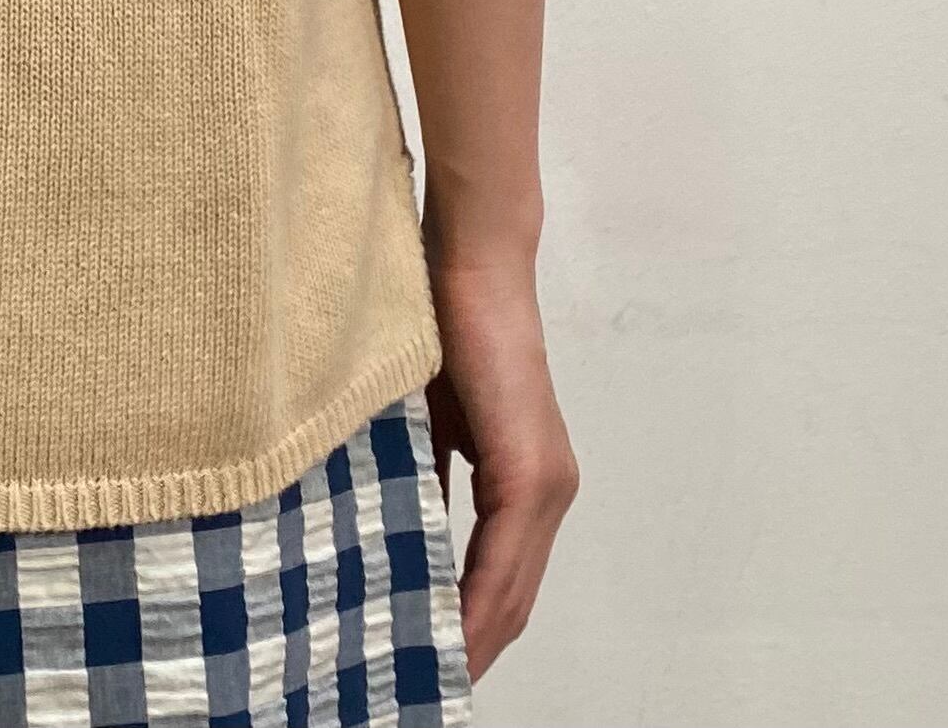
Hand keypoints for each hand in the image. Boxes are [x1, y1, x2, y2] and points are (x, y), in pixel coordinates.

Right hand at [424, 258, 578, 681]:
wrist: (470, 262)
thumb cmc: (441, 323)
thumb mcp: (428, 418)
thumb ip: (425, 476)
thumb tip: (395, 532)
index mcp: (528, 480)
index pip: (505, 581)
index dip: (471, 629)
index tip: (427, 662)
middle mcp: (551, 491)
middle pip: (514, 602)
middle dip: (469, 650)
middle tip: (416, 687)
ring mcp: (547, 484)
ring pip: (511, 592)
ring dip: (470, 639)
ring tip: (420, 675)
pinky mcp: (531, 472)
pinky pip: (501, 561)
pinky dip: (472, 604)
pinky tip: (444, 634)